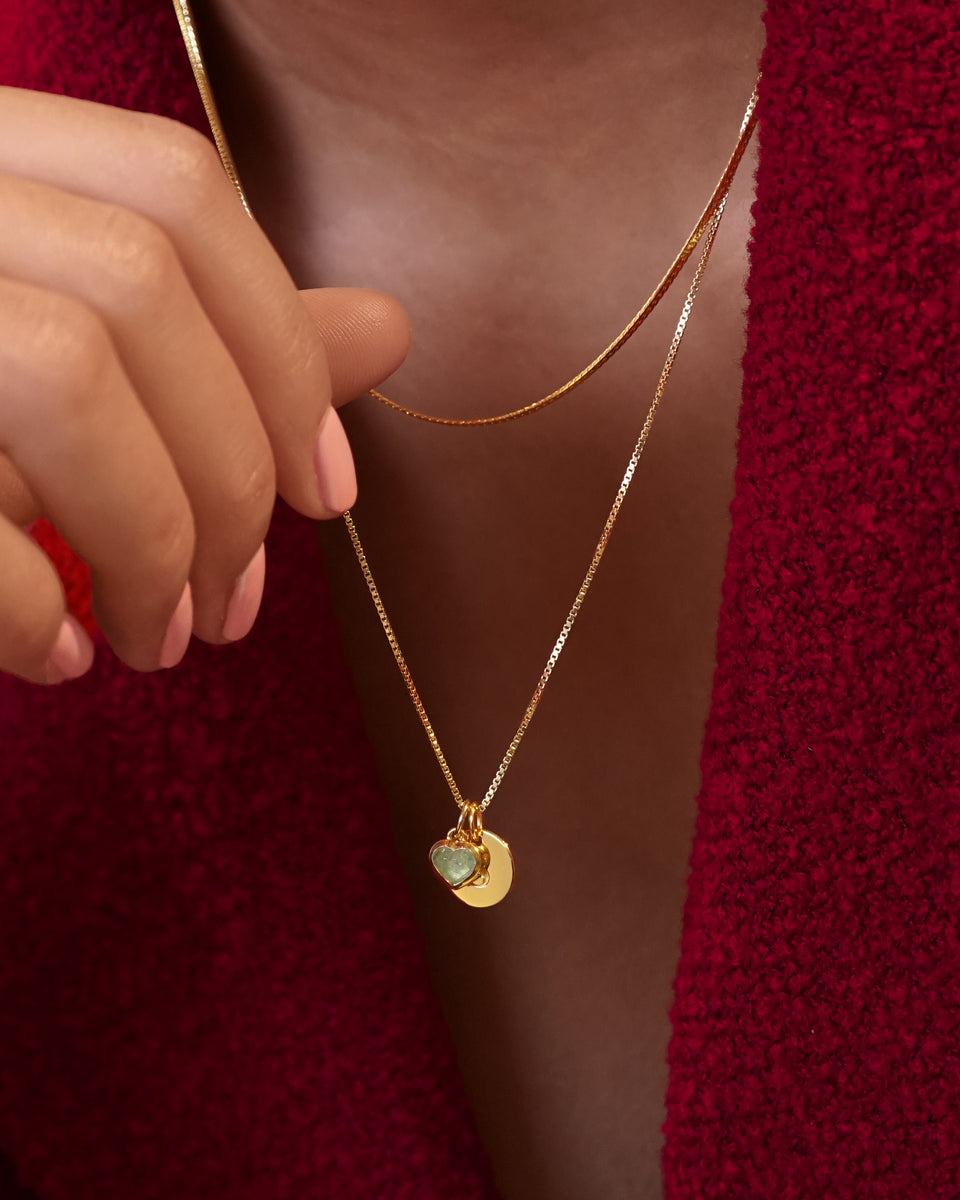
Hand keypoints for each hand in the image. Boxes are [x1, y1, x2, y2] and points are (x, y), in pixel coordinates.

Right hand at [0, 87, 409, 683]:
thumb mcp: (75, 356)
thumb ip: (219, 338)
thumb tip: (387, 328)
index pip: (177, 188)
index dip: (280, 344)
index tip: (327, 491)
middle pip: (135, 285)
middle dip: (227, 474)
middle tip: (237, 608)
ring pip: (59, 366)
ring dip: (151, 538)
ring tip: (164, 642)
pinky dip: (25, 603)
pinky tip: (61, 658)